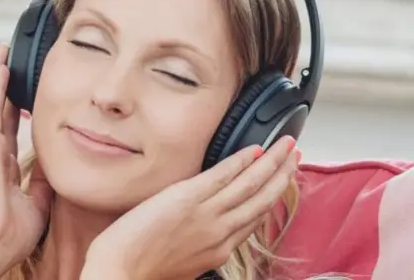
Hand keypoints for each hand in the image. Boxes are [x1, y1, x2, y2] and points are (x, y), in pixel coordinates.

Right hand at [0, 44, 53, 279]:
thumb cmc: (11, 232)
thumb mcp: (39, 202)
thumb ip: (42, 181)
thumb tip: (52, 166)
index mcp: (2, 163)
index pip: (9, 125)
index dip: (14, 105)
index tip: (23, 89)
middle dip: (3, 83)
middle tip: (10, 59)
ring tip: (4, 53)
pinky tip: (2, 67)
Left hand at [83, 136, 298, 279]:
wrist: (120, 270)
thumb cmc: (143, 269)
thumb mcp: (184, 263)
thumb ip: (201, 245)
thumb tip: (202, 232)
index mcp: (218, 250)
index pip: (254, 220)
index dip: (272, 198)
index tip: (280, 183)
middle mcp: (220, 233)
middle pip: (261, 201)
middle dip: (282, 176)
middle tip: (294, 156)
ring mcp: (207, 214)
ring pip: (250, 186)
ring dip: (272, 163)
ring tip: (286, 146)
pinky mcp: (188, 198)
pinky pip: (223, 176)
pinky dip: (242, 161)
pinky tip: (254, 150)